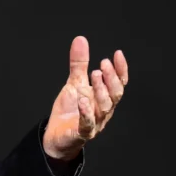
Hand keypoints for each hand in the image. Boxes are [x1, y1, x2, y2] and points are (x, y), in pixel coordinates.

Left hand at [43, 36, 128, 160]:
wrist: (55, 135)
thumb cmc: (70, 110)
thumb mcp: (74, 83)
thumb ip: (79, 64)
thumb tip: (80, 39)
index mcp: (104, 97)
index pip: (119, 83)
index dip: (120, 69)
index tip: (117, 54)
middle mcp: (103, 110)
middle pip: (115, 95)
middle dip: (111, 78)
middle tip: (103, 64)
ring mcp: (95, 122)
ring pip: (105, 108)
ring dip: (101, 90)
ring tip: (94, 74)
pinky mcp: (82, 133)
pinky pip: (88, 124)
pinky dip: (86, 112)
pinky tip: (82, 99)